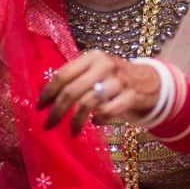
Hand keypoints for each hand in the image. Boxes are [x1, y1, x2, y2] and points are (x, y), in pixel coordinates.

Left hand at [37, 50, 160, 135]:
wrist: (150, 80)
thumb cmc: (114, 77)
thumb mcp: (97, 69)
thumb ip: (76, 76)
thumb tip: (47, 97)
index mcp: (92, 57)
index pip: (63, 74)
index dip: (48, 92)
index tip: (39, 107)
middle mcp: (105, 65)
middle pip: (72, 90)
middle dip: (57, 110)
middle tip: (48, 125)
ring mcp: (119, 80)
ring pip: (88, 103)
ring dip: (75, 121)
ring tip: (72, 131)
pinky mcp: (130, 96)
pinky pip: (107, 112)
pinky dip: (98, 120)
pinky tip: (95, 123)